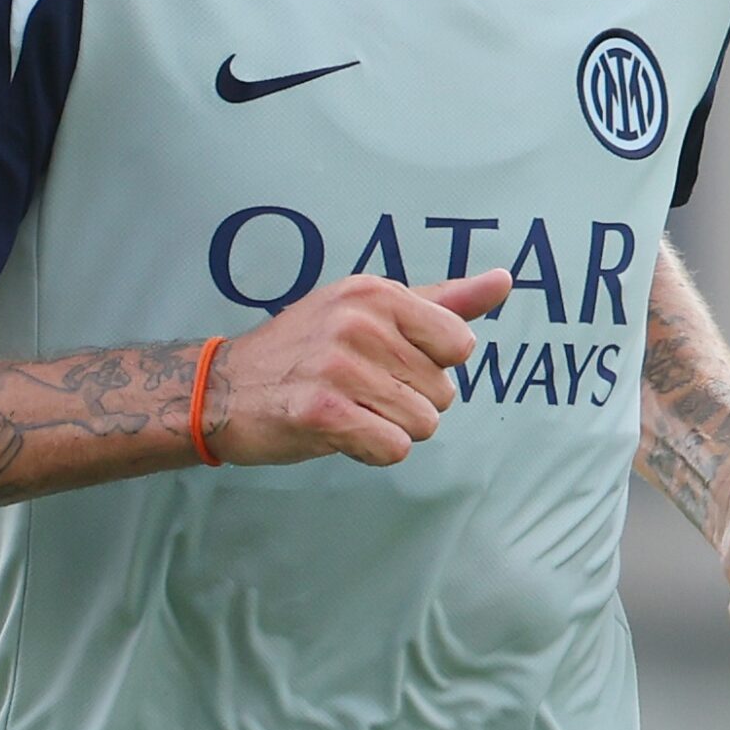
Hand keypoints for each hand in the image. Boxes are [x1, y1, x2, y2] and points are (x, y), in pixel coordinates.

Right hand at [208, 270, 510, 467]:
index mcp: (375, 292)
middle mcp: (359, 323)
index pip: (460, 345)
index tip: (390, 361)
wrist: (224, 388)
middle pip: (443, 392)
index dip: (432, 365)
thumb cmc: (306, 349)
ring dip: (390, 428)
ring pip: (422, 424)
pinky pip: (394, 449)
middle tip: (359, 389)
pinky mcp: (323, 413)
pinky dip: (372, 450)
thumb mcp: (369, 309)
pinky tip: (338, 432)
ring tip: (348, 409)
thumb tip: (505, 280)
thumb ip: (443, 301)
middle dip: (408, 401)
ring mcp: (339, 367)